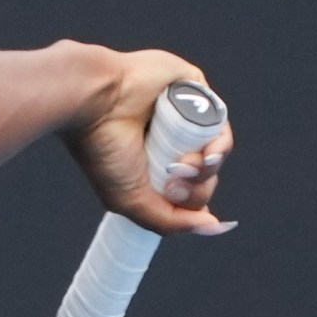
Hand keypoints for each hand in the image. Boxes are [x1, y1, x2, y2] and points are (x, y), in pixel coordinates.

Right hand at [60, 47, 238, 235]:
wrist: (96, 101)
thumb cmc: (103, 148)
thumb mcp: (132, 201)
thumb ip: (172, 222)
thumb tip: (216, 227)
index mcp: (152, 167)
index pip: (189, 192)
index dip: (189, 200)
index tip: (170, 194)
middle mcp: (169, 143)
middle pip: (206, 175)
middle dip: (197, 185)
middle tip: (174, 177)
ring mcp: (182, 116)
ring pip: (218, 151)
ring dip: (209, 166)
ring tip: (186, 163)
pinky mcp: (194, 90)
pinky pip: (220, 120)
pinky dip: (218, 141)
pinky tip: (204, 148)